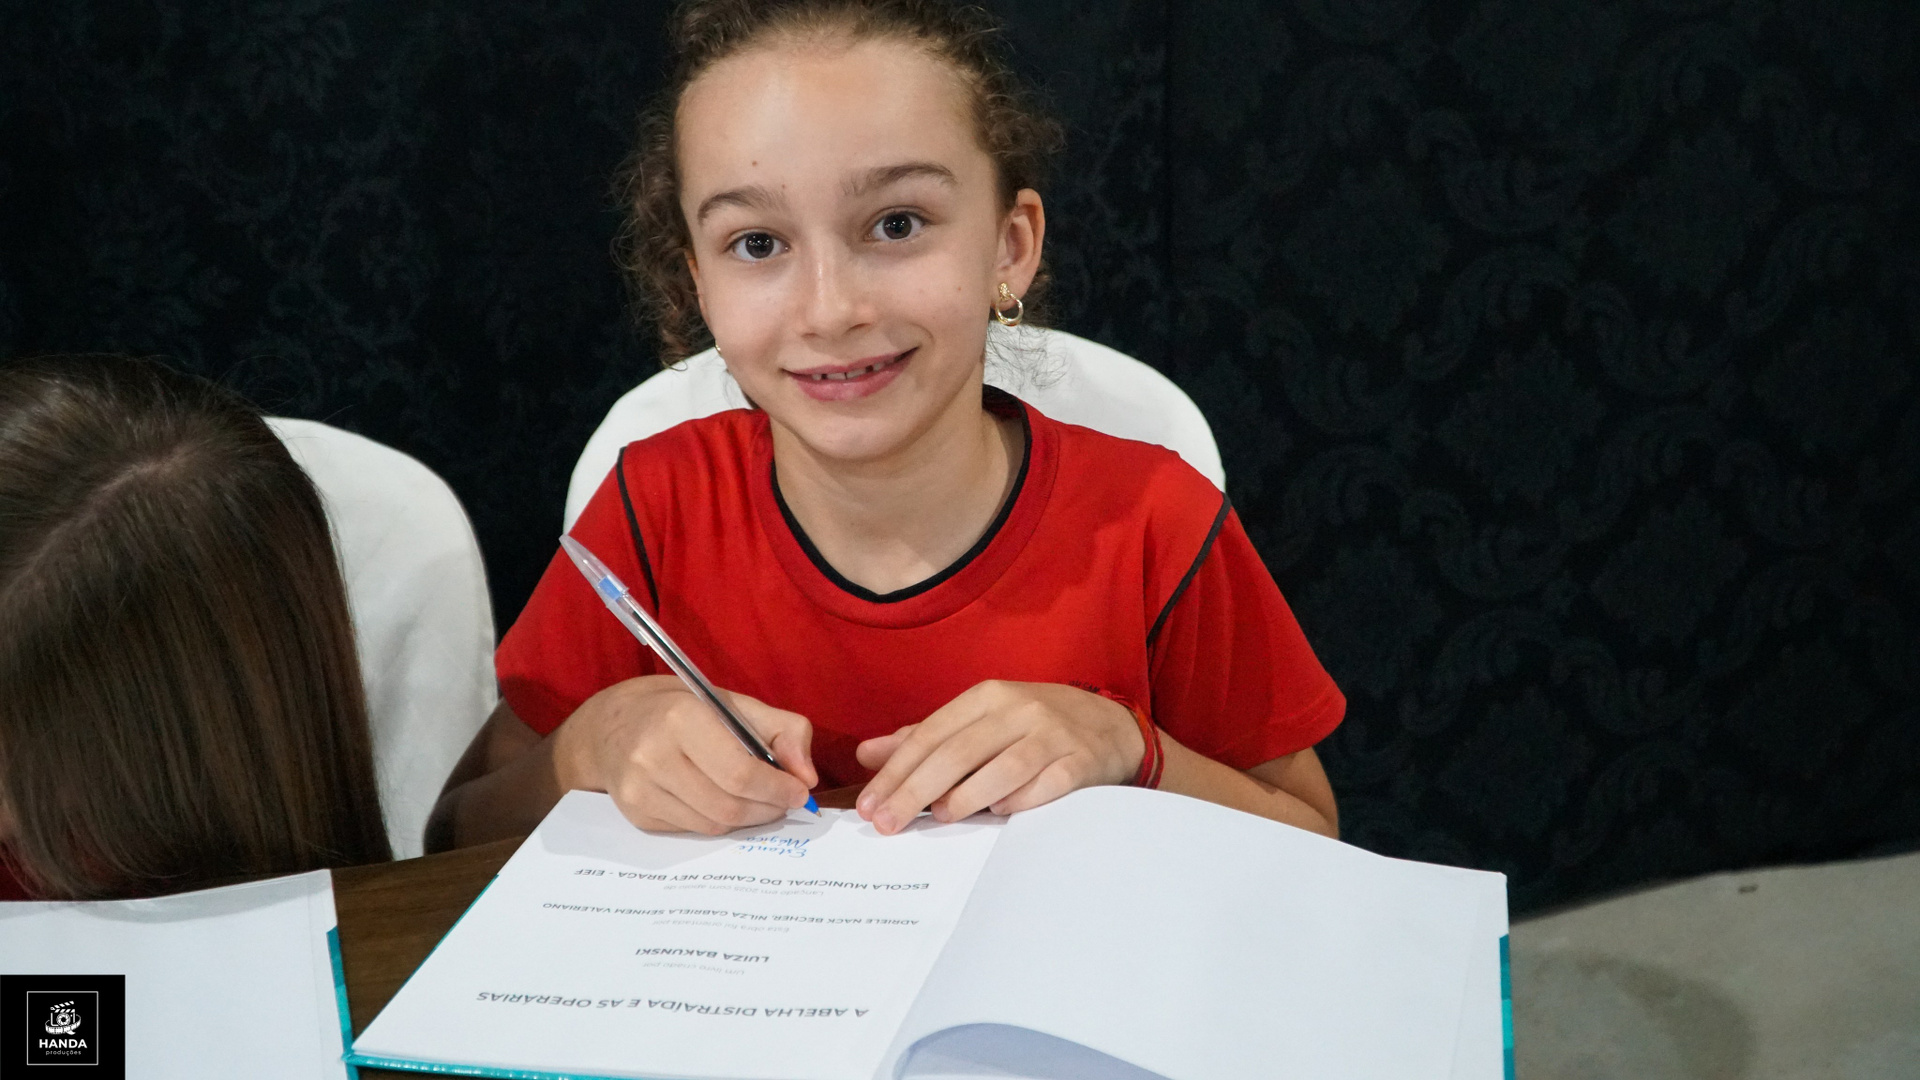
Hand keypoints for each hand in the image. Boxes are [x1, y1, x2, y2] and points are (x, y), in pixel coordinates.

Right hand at [553, 675, 816, 834]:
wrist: (610, 726)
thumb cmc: (680, 709)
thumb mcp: (732, 702)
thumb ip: (782, 730)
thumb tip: (807, 776)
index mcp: (680, 718)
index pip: (739, 773)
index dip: (777, 789)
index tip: (800, 792)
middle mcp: (652, 756)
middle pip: (728, 806)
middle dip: (768, 808)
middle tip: (784, 801)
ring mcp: (638, 790)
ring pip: (713, 824)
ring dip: (747, 818)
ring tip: (758, 801)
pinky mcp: (634, 815)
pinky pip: (693, 830)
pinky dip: (717, 821)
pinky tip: (719, 800)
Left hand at [853, 680, 1143, 834]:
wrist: (1111, 726)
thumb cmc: (1034, 728)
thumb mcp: (981, 721)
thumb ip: (925, 738)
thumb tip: (868, 754)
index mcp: (987, 697)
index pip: (931, 734)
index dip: (896, 771)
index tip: (870, 805)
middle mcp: (1019, 709)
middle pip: (958, 753)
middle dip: (916, 791)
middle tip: (888, 824)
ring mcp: (1052, 735)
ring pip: (1000, 768)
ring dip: (965, 797)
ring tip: (938, 818)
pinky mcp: (1080, 761)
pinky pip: (1045, 786)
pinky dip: (1018, 802)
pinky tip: (997, 815)